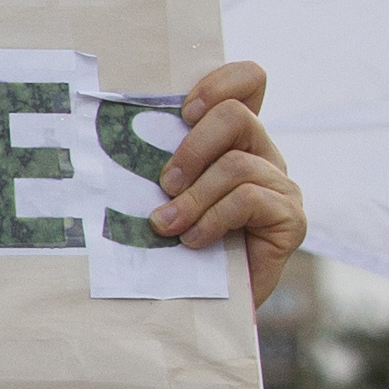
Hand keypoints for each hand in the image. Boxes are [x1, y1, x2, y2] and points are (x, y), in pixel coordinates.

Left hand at [153, 60, 306, 308]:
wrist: (204, 307)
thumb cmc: (173, 247)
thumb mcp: (162, 195)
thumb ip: (157, 164)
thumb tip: (98, 130)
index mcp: (235, 140)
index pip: (249, 81)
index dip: (221, 81)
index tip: (183, 110)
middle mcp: (264, 155)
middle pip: (237, 116)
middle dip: (192, 147)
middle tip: (164, 183)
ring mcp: (282, 186)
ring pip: (236, 164)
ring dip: (193, 197)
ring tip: (166, 226)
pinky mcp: (290, 219)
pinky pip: (249, 200)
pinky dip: (212, 220)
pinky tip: (193, 242)